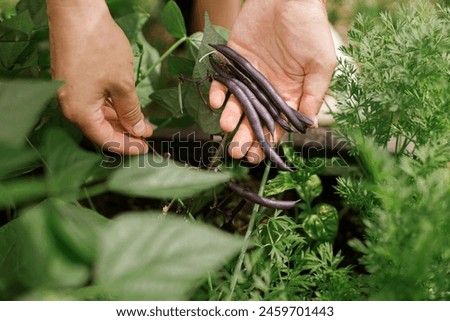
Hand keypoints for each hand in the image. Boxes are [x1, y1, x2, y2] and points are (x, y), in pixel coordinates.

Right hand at [47, 0, 152, 153]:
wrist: (78, 13)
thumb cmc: (99, 47)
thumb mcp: (123, 85)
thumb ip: (131, 112)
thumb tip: (139, 130)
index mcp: (79, 112)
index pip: (106, 140)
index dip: (128, 147)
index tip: (145, 148)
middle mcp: (70, 106)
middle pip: (100, 129)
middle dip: (125, 133)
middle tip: (146, 136)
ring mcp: (69, 92)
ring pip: (97, 115)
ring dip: (119, 120)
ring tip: (140, 121)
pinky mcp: (72, 81)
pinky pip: (92, 101)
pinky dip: (109, 106)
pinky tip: (125, 106)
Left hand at [209, 0, 335, 162]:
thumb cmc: (310, 29)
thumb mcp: (320, 65)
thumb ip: (313, 96)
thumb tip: (309, 127)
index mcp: (289, 95)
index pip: (276, 126)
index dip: (266, 143)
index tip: (256, 156)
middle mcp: (267, 90)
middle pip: (253, 120)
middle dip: (244, 137)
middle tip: (236, 151)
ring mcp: (250, 77)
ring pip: (236, 104)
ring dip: (230, 118)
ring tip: (226, 125)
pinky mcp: (234, 61)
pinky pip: (223, 81)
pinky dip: (218, 92)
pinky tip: (217, 101)